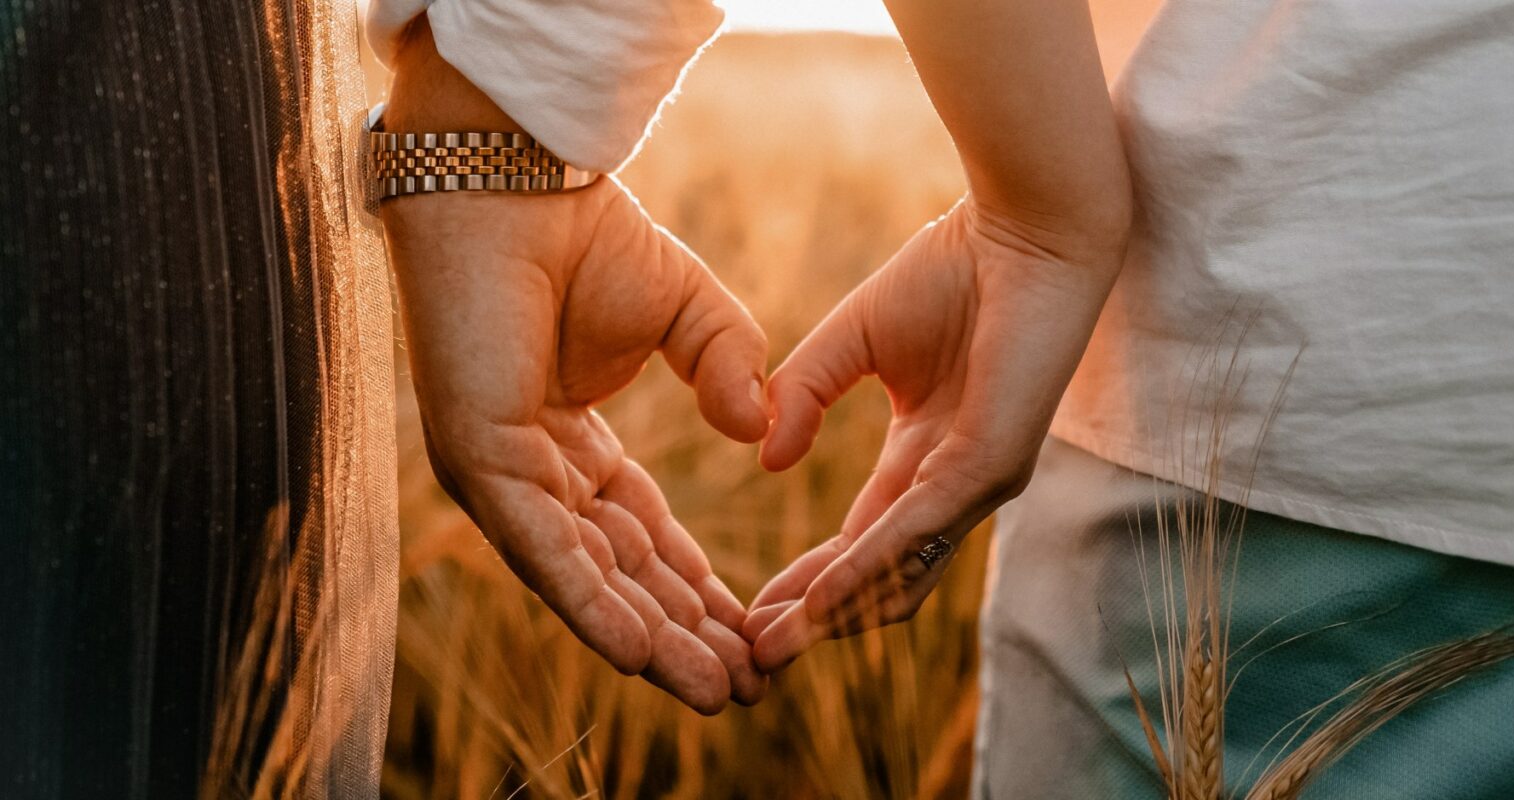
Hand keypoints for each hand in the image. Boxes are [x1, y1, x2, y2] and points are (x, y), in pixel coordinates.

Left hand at [383, 21, 767, 713]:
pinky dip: (592, 602)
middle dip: (682, 632)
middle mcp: (531, 470)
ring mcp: (500, 472)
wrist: (517, 178)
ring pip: (584, 575)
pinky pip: (544, 547)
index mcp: (569, 442)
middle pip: (617, 570)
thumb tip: (759, 431)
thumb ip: (732, 367)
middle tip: (741, 687)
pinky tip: (642, 652)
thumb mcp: (691, 312)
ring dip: (650, 638)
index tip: (751, 633)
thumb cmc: (588, 234)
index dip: (697, 587)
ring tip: (714, 690)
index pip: (640, 533)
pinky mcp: (480, 460)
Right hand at [742, 199, 1122, 670]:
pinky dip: (863, 570)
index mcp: (927, 454)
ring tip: (772, 644)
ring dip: (833, 614)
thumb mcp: (851, 341)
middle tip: (754, 655)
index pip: (862, 539)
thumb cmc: (954, 271)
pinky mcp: (991, 464)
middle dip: (816, 619)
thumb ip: (804, 396)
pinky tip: (818, 597)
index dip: (809, 581)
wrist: (1021, 227)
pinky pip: (915, 532)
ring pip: (899, 574)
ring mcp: (978, 480)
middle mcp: (956, 481)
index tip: (752, 613)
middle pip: (880, 577)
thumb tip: (767, 461)